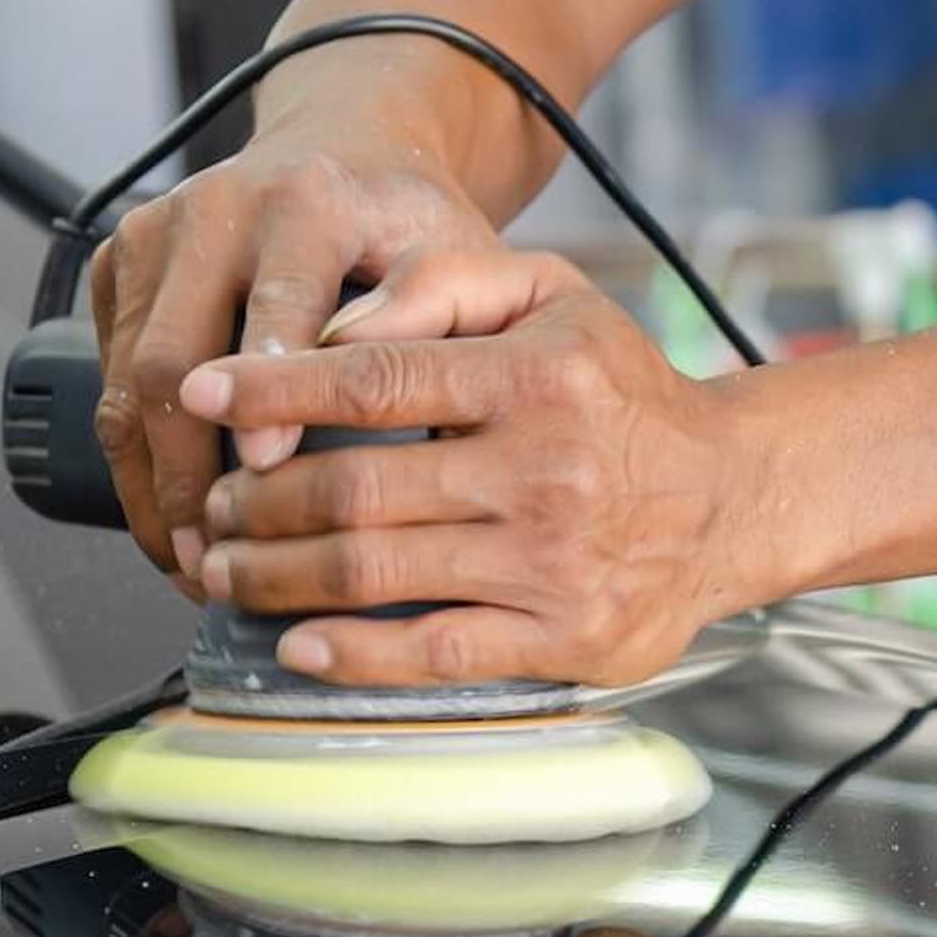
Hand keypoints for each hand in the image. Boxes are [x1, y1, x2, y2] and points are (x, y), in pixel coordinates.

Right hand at [90, 120, 497, 587]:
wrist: (351, 153)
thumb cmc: (409, 225)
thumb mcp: (456, 258)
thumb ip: (438, 320)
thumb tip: (375, 403)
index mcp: (306, 201)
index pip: (274, 305)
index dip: (269, 395)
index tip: (270, 472)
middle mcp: (215, 210)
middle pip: (171, 359)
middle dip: (189, 472)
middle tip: (222, 557)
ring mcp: (154, 235)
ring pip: (123, 382)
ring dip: (153, 487)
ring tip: (194, 564)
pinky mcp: (118, 266)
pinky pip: (106, 380)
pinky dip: (135, 463)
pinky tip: (172, 525)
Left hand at [177, 248, 773, 689]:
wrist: (734, 495)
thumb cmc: (627, 395)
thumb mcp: (555, 296)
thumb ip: (443, 281)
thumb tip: (335, 328)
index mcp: (537, 378)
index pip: (374, 380)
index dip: (270, 388)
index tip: (201, 393)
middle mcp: (546, 471)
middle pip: (355, 491)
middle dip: (257, 502)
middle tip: (212, 506)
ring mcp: (554, 563)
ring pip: (376, 575)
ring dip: (277, 577)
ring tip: (228, 568)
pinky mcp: (567, 638)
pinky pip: (436, 653)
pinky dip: (354, 655)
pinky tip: (300, 644)